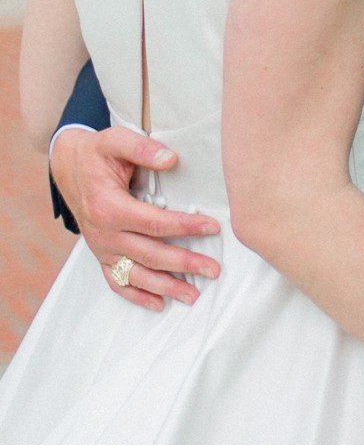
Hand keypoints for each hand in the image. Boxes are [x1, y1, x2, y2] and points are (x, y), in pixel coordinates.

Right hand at [51, 126, 215, 311]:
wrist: (69, 167)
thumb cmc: (97, 154)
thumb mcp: (115, 140)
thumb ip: (142, 148)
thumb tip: (171, 159)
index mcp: (109, 207)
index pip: (154, 223)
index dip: (185, 226)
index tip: (213, 228)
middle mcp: (104, 233)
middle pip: (149, 254)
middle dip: (183, 264)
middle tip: (213, 270)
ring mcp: (102, 248)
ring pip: (135, 274)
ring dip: (165, 287)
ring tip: (194, 296)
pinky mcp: (101, 255)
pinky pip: (116, 281)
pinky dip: (136, 296)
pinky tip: (158, 304)